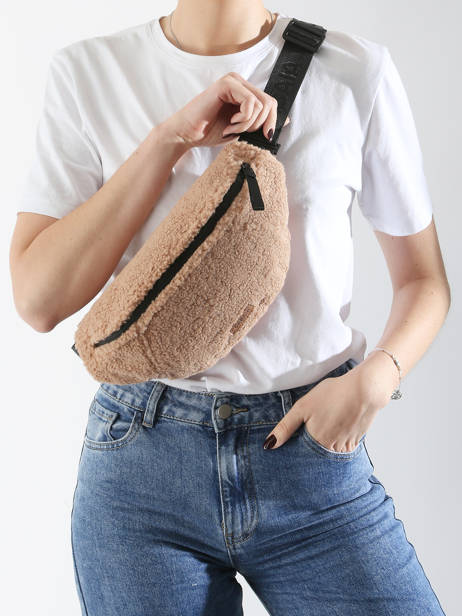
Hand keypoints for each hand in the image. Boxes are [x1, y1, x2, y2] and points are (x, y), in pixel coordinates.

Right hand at [159, 71, 289, 149]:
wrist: (187, 134)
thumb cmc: (210, 131)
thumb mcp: (243, 130)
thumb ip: (261, 123)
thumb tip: (287, 121)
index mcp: (245, 92)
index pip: (271, 103)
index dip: (271, 122)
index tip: (263, 137)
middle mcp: (240, 83)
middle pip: (269, 102)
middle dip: (259, 124)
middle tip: (241, 133)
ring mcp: (233, 81)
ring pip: (261, 105)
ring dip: (248, 124)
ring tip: (232, 129)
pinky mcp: (227, 84)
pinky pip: (250, 103)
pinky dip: (243, 120)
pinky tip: (229, 124)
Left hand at [263, 361, 393, 451]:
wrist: (365, 390)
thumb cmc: (333, 394)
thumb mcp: (302, 407)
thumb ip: (285, 427)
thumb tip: (269, 445)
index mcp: (316, 442)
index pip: (300, 454)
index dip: (296, 446)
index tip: (296, 438)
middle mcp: (331, 450)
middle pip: (315, 454)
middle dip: (310, 446)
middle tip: (315, 425)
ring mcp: (345, 448)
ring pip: (328, 452)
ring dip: (324, 444)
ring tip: (326, 423)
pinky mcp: (355, 442)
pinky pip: (341, 447)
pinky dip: (337, 439)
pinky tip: (337, 424)